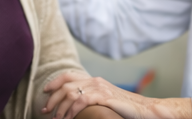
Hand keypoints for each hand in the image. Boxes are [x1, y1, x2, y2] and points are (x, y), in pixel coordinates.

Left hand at [42, 72, 191, 118]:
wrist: (146, 110)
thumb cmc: (126, 109)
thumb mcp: (105, 101)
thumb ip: (92, 99)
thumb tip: (75, 107)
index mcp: (95, 81)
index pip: (69, 76)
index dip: (54, 83)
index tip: (45, 92)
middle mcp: (96, 81)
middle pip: (66, 85)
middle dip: (52, 99)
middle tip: (45, 111)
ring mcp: (100, 88)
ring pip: (71, 93)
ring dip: (60, 107)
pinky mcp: (105, 97)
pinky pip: (82, 101)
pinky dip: (72, 110)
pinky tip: (70, 118)